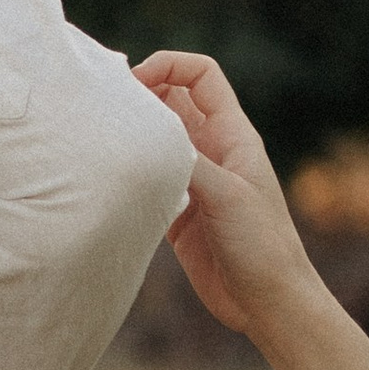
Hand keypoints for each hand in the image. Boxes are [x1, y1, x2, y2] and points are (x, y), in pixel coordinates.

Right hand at [133, 48, 314, 342]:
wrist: (269, 304)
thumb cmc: (263, 246)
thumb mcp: (227, 196)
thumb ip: (189, 161)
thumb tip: (145, 131)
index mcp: (232, 134)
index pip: (200, 75)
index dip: (168, 66)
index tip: (134, 83)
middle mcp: (212, 150)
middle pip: (171, 100)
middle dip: (140, 95)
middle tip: (106, 107)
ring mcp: (194, 181)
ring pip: (157, 139)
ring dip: (132, 134)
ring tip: (99, 137)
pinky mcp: (178, 212)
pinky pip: (149, 179)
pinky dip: (130, 173)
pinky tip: (110, 179)